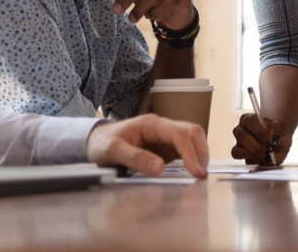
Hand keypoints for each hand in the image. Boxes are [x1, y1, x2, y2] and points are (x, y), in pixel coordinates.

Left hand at [86, 114, 207, 177]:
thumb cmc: (102, 142)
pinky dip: (192, 158)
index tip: (195, 170)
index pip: (179, 134)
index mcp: (151, 124)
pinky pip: (184, 149)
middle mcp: (162, 127)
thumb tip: (160, 167)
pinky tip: (193, 170)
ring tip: (200, 173)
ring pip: (192, 138)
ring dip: (200, 154)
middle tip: (202, 173)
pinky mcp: (165, 146)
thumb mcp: (113, 150)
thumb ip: (135, 158)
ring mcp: (165, 136)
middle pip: (192, 132)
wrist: (95, 140)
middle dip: (201, 151)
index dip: (190, 152)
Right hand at [231, 113, 290, 164]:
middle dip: (256, 145)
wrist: (278, 147)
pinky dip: (249, 158)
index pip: (250, 121)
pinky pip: (237, 155)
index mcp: (250, 118)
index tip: (271, 143)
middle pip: (241, 135)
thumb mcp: (283, 129)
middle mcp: (240, 128)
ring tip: (266, 156)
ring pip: (237, 148)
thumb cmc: (278, 135)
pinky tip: (260, 159)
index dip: (259, 133)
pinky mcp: (237, 152)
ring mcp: (238, 142)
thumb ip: (279, 129)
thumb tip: (273, 139)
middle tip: (268, 151)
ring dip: (253, 153)